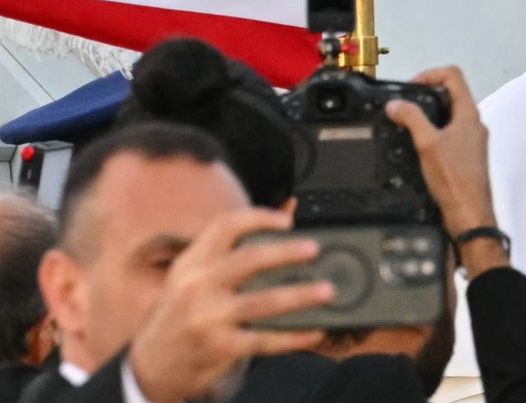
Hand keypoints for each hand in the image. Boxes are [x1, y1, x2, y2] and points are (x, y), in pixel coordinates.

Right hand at [128, 209, 332, 402]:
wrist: (152, 364)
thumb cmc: (181, 312)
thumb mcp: (195, 274)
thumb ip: (237, 243)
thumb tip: (289, 207)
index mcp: (192, 262)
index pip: (225, 226)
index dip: (260, 217)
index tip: (288, 220)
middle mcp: (197, 286)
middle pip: (248, 259)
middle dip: (286, 252)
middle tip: (315, 249)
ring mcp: (208, 318)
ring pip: (263, 301)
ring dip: (301, 295)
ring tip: (327, 291)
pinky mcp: (219, 348)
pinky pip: (265, 339)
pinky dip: (294, 336)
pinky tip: (315, 330)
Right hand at [386, 66, 508, 277]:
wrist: (470, 214)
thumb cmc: (453, 178)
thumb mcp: (427, 144)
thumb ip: (411, 119)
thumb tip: (395, 104)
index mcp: (469, 114)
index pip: (453, 76)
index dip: (429, 74)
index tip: (410, 88)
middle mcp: (475, 124)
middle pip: (452, 94)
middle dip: (426, 95)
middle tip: (405, 106)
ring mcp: (473, 140)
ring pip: (451, 115)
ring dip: (429, 115)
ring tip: (408, 124)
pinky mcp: (468, 156)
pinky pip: (451, 133)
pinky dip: (435, 131)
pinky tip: (419, 145)